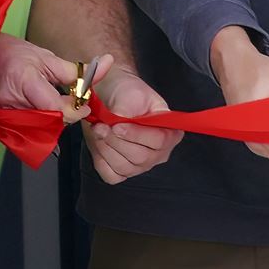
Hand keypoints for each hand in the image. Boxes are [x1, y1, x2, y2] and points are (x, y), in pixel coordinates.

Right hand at [0, 33, 90, 119]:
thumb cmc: (14, 55)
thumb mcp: (49, 58)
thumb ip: (78, 70)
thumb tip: (105, 64)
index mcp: (26, 81)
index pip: (56, 108)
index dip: (75, 109)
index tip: (84, 104)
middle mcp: (13, 101)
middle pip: (51, 121)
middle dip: (67, 114)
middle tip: (71, 102)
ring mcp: (6, 113)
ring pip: (42, 128)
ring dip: (55, 118)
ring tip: (54, 103)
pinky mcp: (2, 120)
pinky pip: (29, 128)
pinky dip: (41, 122)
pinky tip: (42, 111)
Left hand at [85, 64, 181, 183]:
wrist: (109, 99)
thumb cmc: (126, 94)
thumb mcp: (133, 93)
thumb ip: (129, 106)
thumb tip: (121, 119)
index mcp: (170, 133)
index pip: (160, 141)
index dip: (137, 135)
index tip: (118, 125)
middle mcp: (159, 153)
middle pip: (141, 157)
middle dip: (117, 141)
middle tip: (102, 126)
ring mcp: (141, 165)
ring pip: (124, 167)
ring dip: (106, 148)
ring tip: (98, 130)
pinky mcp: (122, 172)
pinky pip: (111, 175)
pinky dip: (101, 161)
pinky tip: (100, 144)